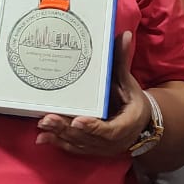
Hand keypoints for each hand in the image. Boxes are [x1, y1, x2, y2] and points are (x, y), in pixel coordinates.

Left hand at [35, 31, 149, 156]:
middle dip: (67, 128)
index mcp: (127, 123)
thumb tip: (123, 35)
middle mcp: (114, 140)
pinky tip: (43, 138)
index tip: (77, 121)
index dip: (93, 127)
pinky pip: (74, 148)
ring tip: (42, 124)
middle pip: (89, 138)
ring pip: (79, 144)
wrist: (140, 123)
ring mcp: (102, 148)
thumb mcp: (128, 82)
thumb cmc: (132, 100)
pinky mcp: (91, 149)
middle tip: (48, 118)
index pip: (110, 130)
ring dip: (59, 135)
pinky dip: (58, 143)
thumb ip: (121, 61)